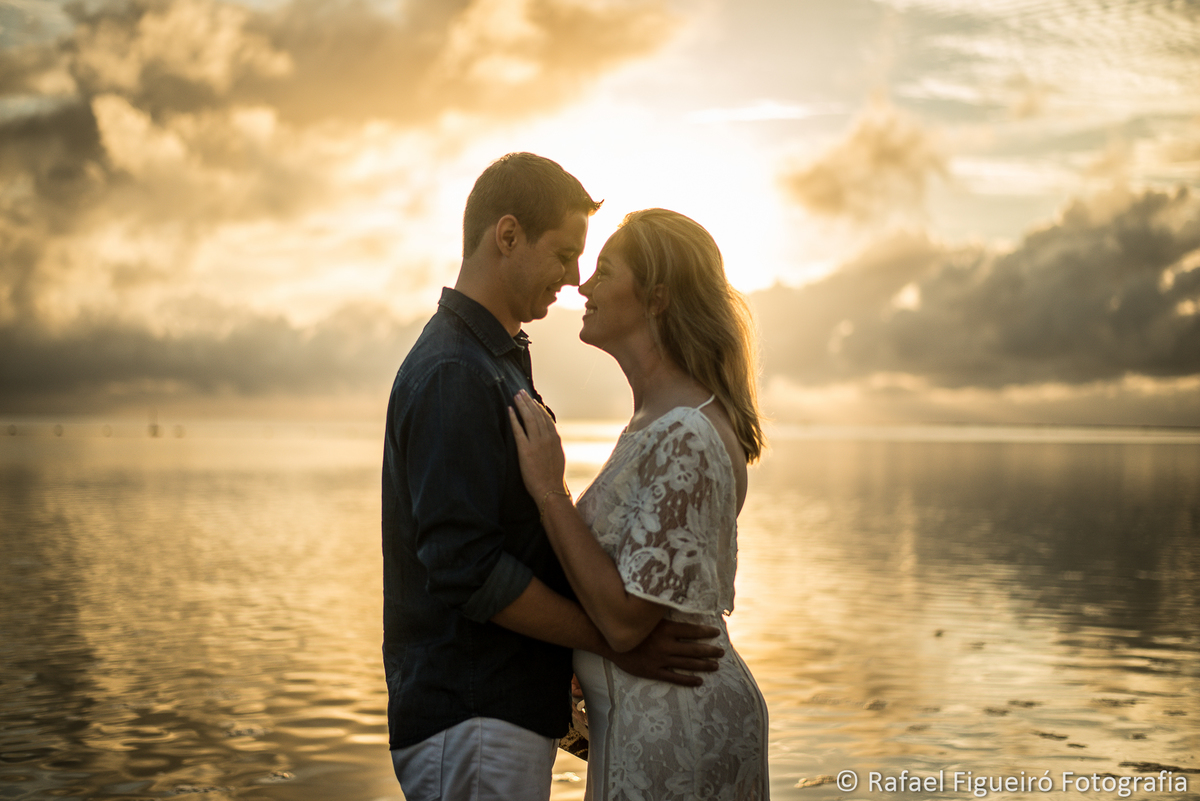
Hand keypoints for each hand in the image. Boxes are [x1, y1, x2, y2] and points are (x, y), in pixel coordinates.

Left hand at [508, 389, 567, 500]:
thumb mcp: (557, 456)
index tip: (531, 399)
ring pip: (528, 418)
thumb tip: (549, 436)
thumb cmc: (553, 476)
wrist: (550, 489)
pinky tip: (509, 410)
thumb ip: (552, 443)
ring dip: (521, 405)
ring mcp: (536, 443)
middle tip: (520, 392)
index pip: (545, 417)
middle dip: (527, 402)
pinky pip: (518, 430)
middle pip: (536, 414)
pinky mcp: (526, 450)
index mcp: (554, 438)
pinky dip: (513, 419)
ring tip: (515, 396)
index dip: (537, 407)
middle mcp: (546, 438)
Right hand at [609, 619, 723, 685]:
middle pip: (693, 649)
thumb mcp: (646, 614)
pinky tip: (698, 680)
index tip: (716, 633)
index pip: (691, 631)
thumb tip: (677, 599)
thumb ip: (661, 611)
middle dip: (709, 651)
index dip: (705, 632)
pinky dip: (687, 679)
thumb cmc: (628, 623)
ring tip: (715, 666)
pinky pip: (674, 677)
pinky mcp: (652, 671)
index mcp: (665, 629)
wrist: (608, 640)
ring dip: (703, 665)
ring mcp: (660, 659)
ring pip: (687, 663)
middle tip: (722, 652)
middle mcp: (665, 645)